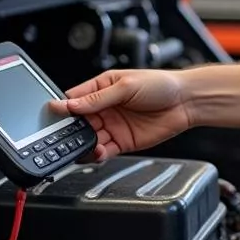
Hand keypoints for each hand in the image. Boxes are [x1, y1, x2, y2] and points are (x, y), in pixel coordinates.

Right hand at [49, 69, 191, 160]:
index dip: (62, 109)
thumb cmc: (161, 85)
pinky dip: (97, 154)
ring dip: (83, 144)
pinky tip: (97, 151)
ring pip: (88, 139)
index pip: (74, 100)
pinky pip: (104, 151)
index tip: (52, 117)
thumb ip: (98, 98)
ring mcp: (113, 126)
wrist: (187, 101)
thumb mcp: (127, 86)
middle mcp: (104, 108)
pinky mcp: (123, 142)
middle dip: (69, 131)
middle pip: (78, 123)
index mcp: (102, 88)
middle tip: (62, 137)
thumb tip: (69, 104)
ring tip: (83, 145)